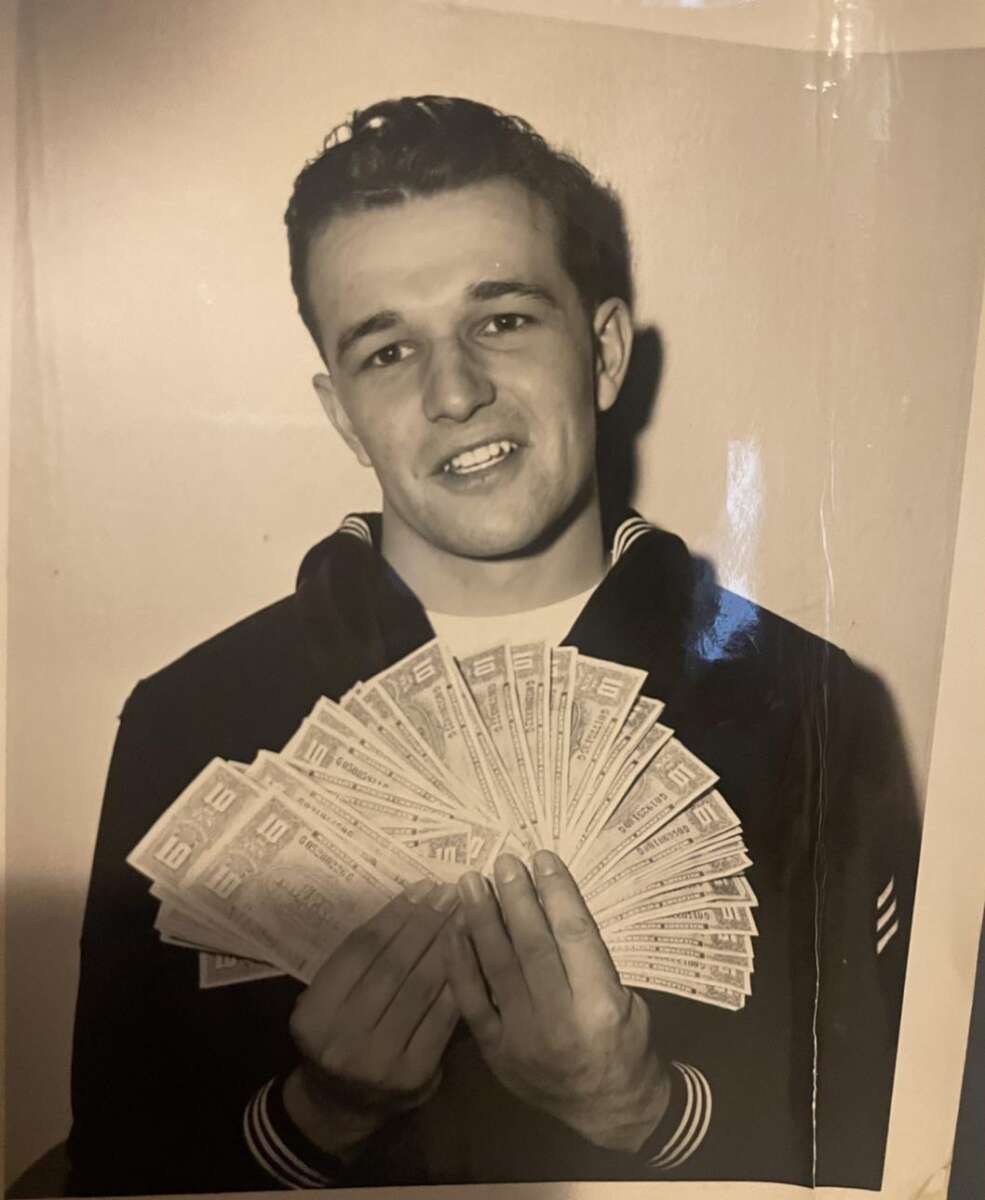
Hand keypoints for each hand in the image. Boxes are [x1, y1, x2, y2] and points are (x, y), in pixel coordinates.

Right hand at [285, 879, 459, 1156]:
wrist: (341, 1105)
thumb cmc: (337, 1034)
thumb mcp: (329, 997)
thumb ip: (359, 960)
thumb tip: (411, 903)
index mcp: (314, 1013)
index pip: (360, 950)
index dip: (394, 915)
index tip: (421, 888)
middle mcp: (343, 1038)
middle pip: (393, 965)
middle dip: (425, 923)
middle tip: (450, 892)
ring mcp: (380, 1060)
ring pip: (420, 987)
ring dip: (446, 944)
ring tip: (464, 913)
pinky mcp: (415, 1074)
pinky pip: (441, 1017)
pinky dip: (456, 980)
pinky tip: (471, 953)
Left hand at [443, 851, 670, 1152]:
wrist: (607, 1111)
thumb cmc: (625, 1043)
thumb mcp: (628, 998)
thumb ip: (591, 959)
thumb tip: (553, 901)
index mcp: (600, 1006)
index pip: (574, 935)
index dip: (556, 892)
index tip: (542, 859)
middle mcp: (559, 1021)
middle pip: (531, 945)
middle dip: (515, 898)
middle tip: (502, 862)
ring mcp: (522, 1039)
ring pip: (497, 967)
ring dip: (482, 919)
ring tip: (471, 882)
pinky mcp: (495, 1052)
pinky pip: (471, 1000)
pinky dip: (459, 962)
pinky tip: (454, 927)